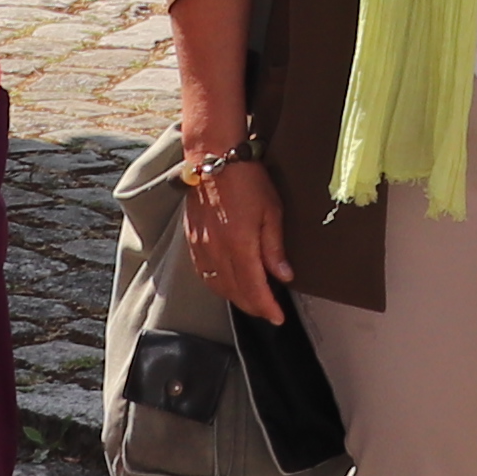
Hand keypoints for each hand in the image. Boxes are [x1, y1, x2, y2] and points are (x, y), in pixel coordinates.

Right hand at [177, 151, 292, 324]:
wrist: (213, 158)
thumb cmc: (247, 180)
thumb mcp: (272, 212)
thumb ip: (275, 248)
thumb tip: (284, 276)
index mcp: (239, 246)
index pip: (254, 289)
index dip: (266, 307)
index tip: (278, 317)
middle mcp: (217, 251)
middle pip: (235, 292)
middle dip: (253, 306)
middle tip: (269, 311)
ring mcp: (201, 247)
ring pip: (217, 286)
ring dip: (235, 298)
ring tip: (251, 300)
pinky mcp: (192, 240)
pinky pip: (204, 273)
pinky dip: (217, 284)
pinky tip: (227, 283)